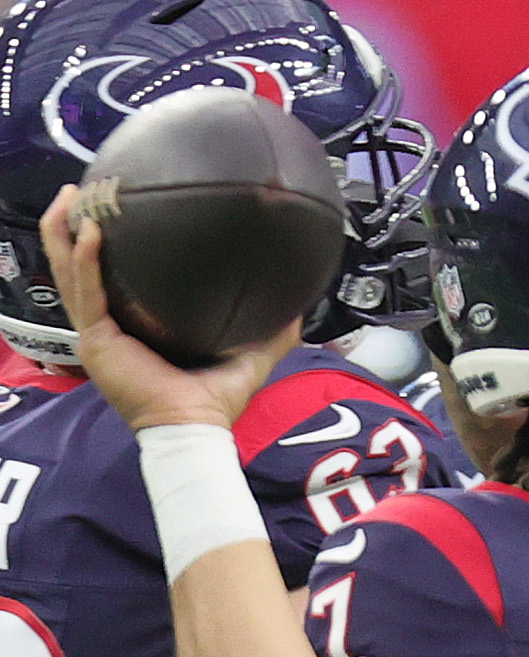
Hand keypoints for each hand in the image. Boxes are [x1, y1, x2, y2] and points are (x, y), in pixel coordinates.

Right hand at [38, 186, 296, 431]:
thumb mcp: (248, 357)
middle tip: (80, 192)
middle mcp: (110, 327)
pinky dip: (85, 260)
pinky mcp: (98, 340)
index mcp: (134, 327)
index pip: (110, 280)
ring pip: (69, 274)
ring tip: (72, 198)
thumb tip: (299, 307)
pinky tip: (90, 232)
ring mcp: (99, 333)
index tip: (113, 212)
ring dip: (65, 233)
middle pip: (79, 268)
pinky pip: (87, 292)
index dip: (104, 247)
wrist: (197, 428)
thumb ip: (273, 332)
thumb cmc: (214, 402)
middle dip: (73, 228)